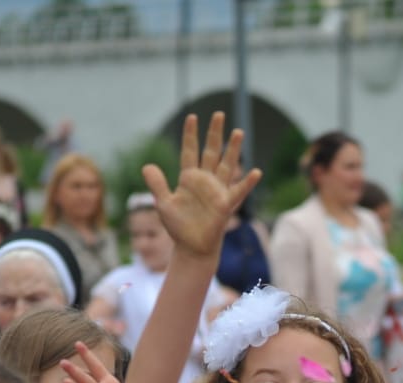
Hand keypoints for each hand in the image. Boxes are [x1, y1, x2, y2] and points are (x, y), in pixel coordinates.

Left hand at [147, 112, 261, 259]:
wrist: (191, 247)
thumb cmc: (178, 226)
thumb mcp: (163, 203)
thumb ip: (157, 184)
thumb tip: (147, 165)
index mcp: (189, 178)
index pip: (190, 151)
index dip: (190, 135)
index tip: (192, 117)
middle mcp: (205, 180)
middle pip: (211, 152)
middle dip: (214, 133)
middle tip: (218, 114)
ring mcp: (217, 191)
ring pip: (226, 165)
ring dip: (233, 150)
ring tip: (238, 132)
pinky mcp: (225, 205)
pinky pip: (238, 191)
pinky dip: (247, 183)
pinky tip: (255, 172)